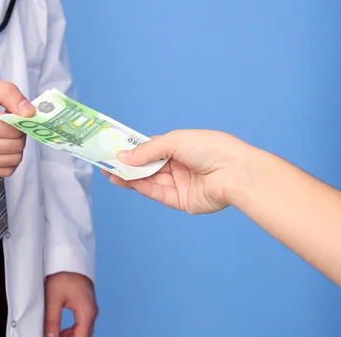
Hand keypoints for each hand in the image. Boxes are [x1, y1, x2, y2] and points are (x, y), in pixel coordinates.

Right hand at [0, 75, 35, 176]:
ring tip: (4, 131)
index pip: (13, 130)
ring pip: (14, 160)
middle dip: (19, 132)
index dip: (21, 119)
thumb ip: (10, 94)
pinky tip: (1, 144)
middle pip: (16, 146)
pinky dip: (9, 158)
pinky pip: (5, 171)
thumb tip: (30, 113)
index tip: (15, 111)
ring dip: (16, 145)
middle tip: (10, 120)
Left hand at [44, 272, 97, 336]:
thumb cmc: (62, 274)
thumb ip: (51, 321)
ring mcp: (90, 309)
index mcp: (86, 311)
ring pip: (84, 331)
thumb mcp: (53, 298)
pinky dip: (74, 331)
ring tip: (55, 336)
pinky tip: (61, 331)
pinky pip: (83, 324)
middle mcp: (92, 312)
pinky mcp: (87, 306)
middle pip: (84, 336)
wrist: (69, 258)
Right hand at [102, 130, 251, 213]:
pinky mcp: (181, 201)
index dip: (132, 150)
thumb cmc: (212, 148)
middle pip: (148, 166)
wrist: (235, 173)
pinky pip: (157, 193)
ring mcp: (180, 183)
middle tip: (105, 163)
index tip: (113, 149)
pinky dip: (141, 187)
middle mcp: (179, 165)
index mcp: (180, 147)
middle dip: (127, 165)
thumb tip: (124, 156)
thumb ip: (148, 150)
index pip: (151, 148)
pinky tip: (125, 181)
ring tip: (109, 173)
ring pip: (149, 180)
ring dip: (129, 177)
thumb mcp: (176, 141)